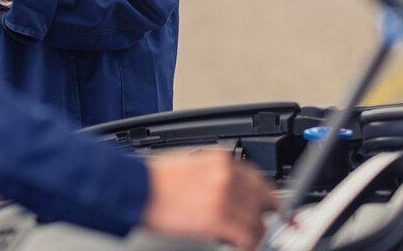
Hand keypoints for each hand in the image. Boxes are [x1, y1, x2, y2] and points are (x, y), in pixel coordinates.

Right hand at [141, 149, 277, 249]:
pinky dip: (248, 244)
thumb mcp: (192, 165)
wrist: (136, 188)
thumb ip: (217, 174)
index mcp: (220, 159)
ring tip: (243, 239)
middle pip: (264, 200)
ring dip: (254, 233)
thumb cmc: (155, 179)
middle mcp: (226, 174)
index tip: (267, 208)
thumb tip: (234, 192)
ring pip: (258, 221)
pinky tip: (239, 245)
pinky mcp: (217, 218)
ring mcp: (224, 196)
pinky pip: (248, 236)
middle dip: (263, 216)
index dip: (264, 198)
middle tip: (262, 227)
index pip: (258, 179)